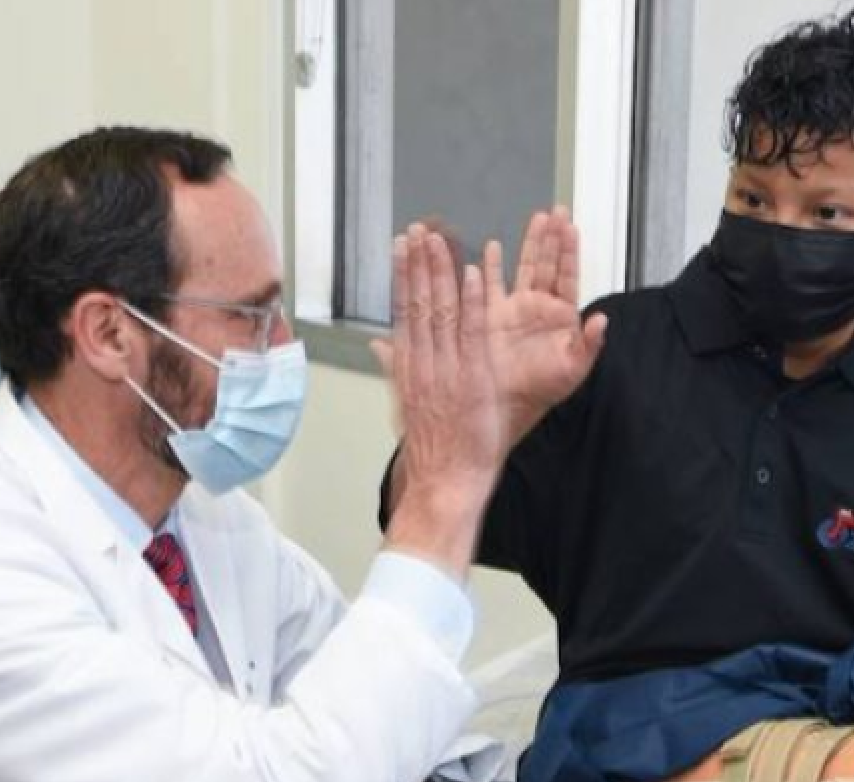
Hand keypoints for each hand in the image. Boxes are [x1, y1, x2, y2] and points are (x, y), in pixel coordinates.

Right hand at [373, 224, 503, 575]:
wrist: (444, 480)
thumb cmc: (431, 448)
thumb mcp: (405, 404)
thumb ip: (394, 368)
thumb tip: (378, 346)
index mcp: (408, 367)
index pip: (403, 310)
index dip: (403, 274)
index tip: (402, 247)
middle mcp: (424, 363)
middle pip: (418, 303)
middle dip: (419, 263)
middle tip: (419, 229)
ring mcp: (448, 369)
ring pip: (442, 311)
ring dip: (442, 272)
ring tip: (441, 239)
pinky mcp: (474, 379)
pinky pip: (473, 333)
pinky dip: (473, 303)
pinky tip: (475, 275)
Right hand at [484, 206, 606, 444]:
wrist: (505, 404)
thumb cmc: (541, 390)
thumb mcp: (572, 370)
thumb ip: (589, 344)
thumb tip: (602, 319)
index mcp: (560, 316)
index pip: (567, 275)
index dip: (569, 251)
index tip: (571, 226)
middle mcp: (538, 307)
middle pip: (548, 263)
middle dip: (552, 237)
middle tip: (557, 210)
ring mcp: (515, 308)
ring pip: (524, 267)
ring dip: (530, 244)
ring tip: (536, 218)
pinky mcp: (491, 314)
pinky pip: (492, 284)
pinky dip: (493, 266)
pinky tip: (494, 248)